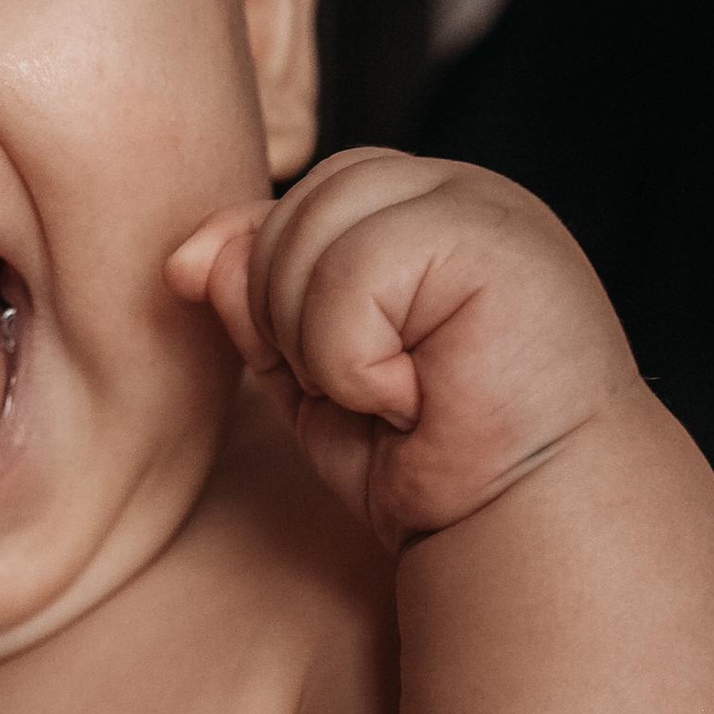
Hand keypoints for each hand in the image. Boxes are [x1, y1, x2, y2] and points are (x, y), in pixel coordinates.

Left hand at [168, 148, 642, 544]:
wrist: (526, 522)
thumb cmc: (434, 461)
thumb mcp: (313, 373)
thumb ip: (255, 303)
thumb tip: (187, 256)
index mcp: (422, 210)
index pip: (303, 199)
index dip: (276, 288)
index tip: (326, 378)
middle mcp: (454, 190)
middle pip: (299, 205)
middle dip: (292, 321)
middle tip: (368, 397)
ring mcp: (479, 205)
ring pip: (313, 235)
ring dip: (323, 350)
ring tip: (395, 398)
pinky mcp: (490, 238)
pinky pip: (351, 275)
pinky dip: (355, 363)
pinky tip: (415, 398)